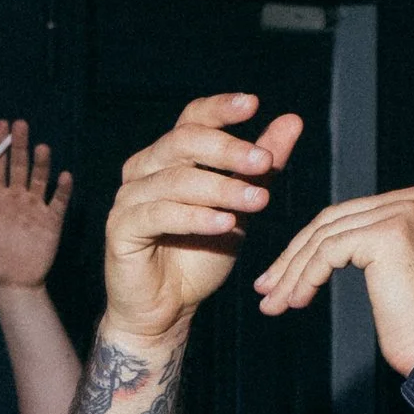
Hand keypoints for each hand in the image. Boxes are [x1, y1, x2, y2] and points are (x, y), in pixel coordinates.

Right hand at [104, 92, 304, 348]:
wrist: (167, 309)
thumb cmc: (199, 255)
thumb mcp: (240, 206)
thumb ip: (262, 166)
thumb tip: (292, 120)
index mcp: (167, 158)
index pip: (191, 119)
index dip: (219, 109)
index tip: (253, 105)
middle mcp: (143, 170)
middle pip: (183, 141)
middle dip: (228, 150)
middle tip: (264, 162)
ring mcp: (128, 198)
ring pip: (176, 179)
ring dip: (222, 188)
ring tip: (260, 201)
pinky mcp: (120, 229)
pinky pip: (160, 215)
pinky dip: (196, 217)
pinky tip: (226, 223)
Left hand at [251, 180, 413, 377]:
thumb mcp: (394, 267)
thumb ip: (366, 241)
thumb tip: (317, 241)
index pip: (345, 216)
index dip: (306, 245)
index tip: (278, 276)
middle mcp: (412, 200)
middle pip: (331, 223)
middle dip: (293, 258)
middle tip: (267, 288)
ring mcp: (402, 214)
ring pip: (325, 239)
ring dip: (293, 274)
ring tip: (274, 303)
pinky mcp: (387, 235)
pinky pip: (329, 253)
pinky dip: (306, 278)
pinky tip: (296, 302)